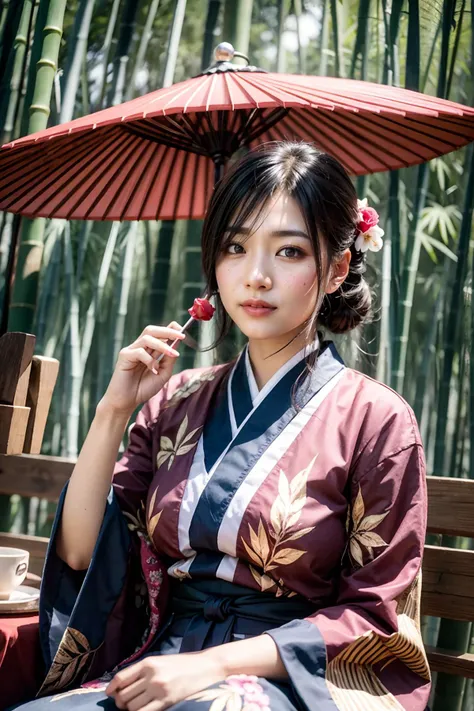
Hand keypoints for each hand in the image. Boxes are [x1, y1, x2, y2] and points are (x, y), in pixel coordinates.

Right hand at [98, 322, 185, 416]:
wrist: (127, 402)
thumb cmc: (144, 388)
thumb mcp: (163, 373)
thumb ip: (169, 359)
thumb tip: (177, 343)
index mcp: (148, 350)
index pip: (159, 333)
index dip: (170, 329)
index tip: (183, 333)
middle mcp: (139, 347)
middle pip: (152, 330)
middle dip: (168, 331)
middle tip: (181, 336)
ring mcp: (131, 350)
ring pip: (147, 338)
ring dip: (162, 345)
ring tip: (172, 354)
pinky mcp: (124, 356)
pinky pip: (139, 352)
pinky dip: (150, 360)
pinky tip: (154, 370)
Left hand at [105, 651, 224, 710]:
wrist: (206, 666)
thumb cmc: (182, 664)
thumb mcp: (160, 661)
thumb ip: (143, 670)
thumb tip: (122, 685)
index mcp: (148, 662)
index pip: (121, 678)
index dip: (111, 688)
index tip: (109, 694)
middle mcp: (151, 675)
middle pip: (124, 695)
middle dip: (121, 702)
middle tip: (126, 703)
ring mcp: (158, 689)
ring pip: (132, 707)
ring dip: (131, 710)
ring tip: (137, 707)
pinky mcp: (166, 701)